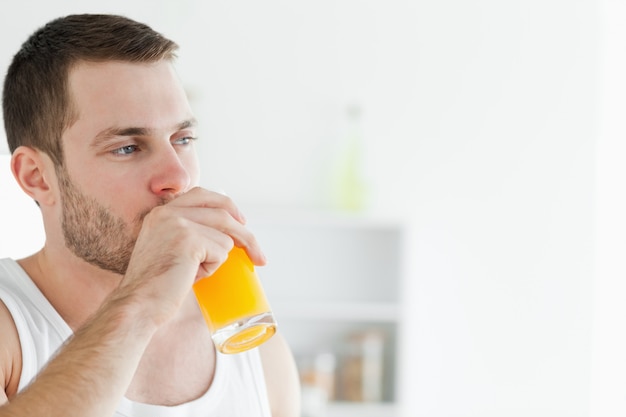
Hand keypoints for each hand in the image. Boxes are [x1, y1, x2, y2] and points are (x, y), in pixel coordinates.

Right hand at [119, 187, 264, 325]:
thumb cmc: (157, 285)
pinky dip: (213, 267)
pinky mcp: (188, 239)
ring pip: (225, 236)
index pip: (202, 194)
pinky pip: (221, 251)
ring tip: (196, 272)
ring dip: (219, 257)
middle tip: (258, 255)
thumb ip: (190, 233)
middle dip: (245, 234)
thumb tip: (230, 234)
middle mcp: (168, 212)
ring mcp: (178, 223)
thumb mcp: (170, 249)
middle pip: (222, 212)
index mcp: (161, 212)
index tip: (242, 221)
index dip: (226, 206)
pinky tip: (191, 275)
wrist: (139, 304)